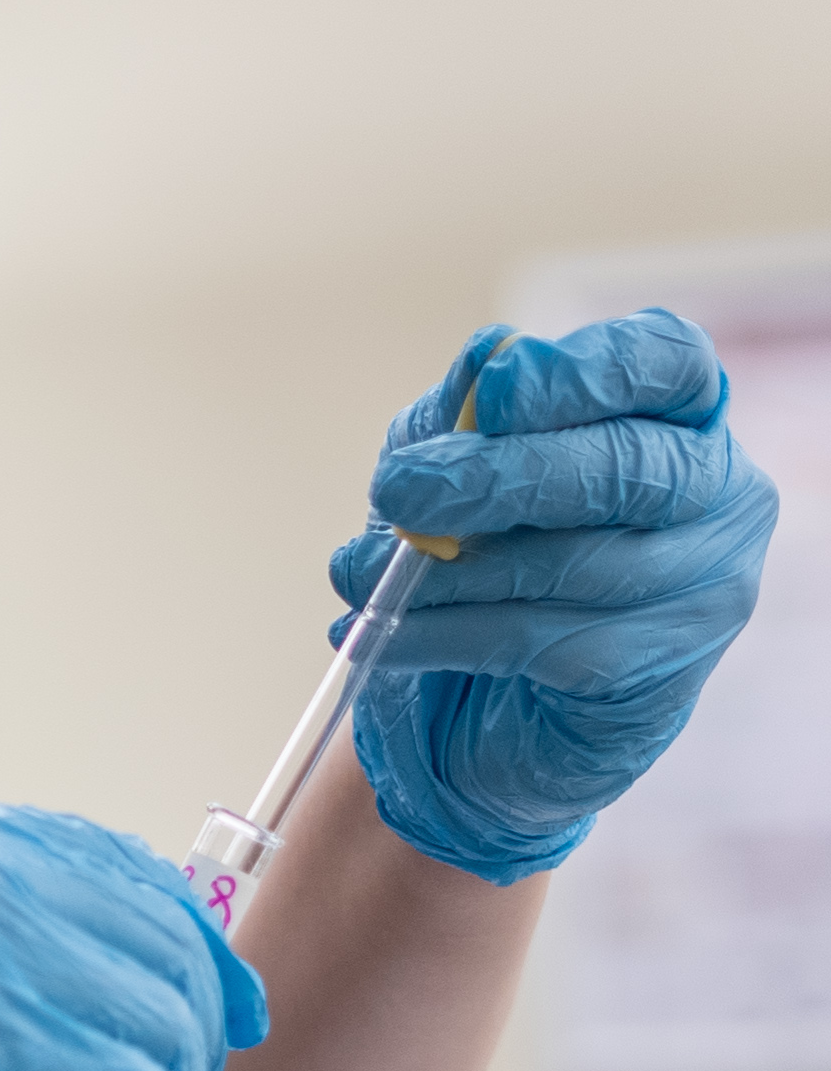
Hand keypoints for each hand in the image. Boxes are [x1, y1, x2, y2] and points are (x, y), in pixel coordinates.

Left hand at [338, 311, 776, 884]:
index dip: (585, 373)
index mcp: (676, 418)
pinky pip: (539, 643)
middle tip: (396, 490)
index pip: (666, 365)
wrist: (477, 713)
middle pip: (625, 466)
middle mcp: (715, 495)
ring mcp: (704, 589)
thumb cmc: (479, 562)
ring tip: (356, 577)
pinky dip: (441, 636)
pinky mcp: (660, 677)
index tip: (496, 390)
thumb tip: (485, 357)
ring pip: (571, 564)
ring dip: (446, 573)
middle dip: (499, 476)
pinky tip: (376, 636)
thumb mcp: (453, 472)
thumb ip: (467, 416)